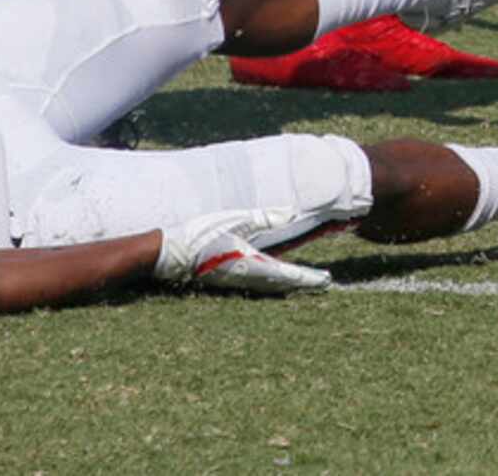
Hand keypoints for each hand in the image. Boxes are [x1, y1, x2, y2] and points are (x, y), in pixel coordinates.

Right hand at [154, 216, 331, 295]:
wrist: (171, 253)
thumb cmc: (202, 234)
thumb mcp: (235, 220)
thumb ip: (265, 218)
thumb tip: (292, 211)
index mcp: (252, 265)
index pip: (289, 274)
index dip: (309, 278)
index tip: (327, 281)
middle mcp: (247, 277)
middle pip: (283, 283)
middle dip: (304, 283)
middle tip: (323, 283)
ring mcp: (236, 281)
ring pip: (271, 286)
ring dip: (289, 283)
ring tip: (304, 282)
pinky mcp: (227, 279)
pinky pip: (257, 284)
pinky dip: (273, 282)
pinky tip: (273, 278)